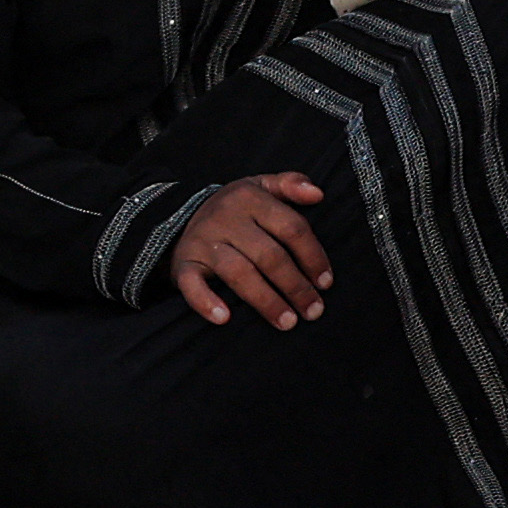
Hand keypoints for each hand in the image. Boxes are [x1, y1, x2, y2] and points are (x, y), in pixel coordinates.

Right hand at [169, 173, 332, 328]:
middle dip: (295, 287)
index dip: (313, 257)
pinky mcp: (184, 262)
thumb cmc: (237, 208)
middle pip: (269, 255)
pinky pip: (191, 283)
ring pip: (239, 273)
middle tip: (313, 311)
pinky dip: (204, 301)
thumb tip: (318, 194)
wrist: (182, 214)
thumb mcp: (261, 187)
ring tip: (287, 322)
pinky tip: (224, 318)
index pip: (291, 228)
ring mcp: (203, 241)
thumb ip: (290, 184)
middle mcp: (225, 217)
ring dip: (266, 301)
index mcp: (250, 198)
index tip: (325, 283)